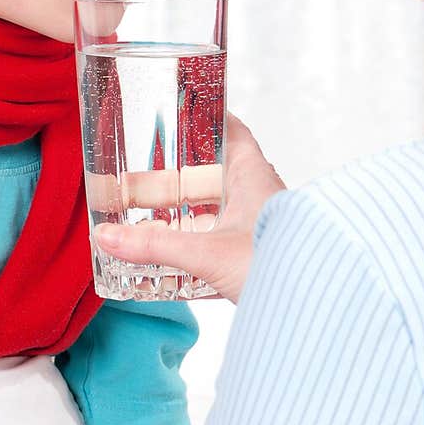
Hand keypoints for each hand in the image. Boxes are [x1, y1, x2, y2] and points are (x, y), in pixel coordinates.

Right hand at [94, 112, 284, 302]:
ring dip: (192, 212)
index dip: (211, 119)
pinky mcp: (260, 259)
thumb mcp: (206, 254)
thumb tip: (107, 237)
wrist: (316, 312)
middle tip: (151, 172)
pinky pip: (225, 244)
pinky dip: (201, 245)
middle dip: (185, 174)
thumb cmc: (277, 268)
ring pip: (221, 210)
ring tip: (157, 214)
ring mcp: (263, 229)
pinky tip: (180, 256)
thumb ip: (154, 245)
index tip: (187, 112)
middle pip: (219, 174)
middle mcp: (263, 198)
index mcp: (256, 178)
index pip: (235, 133)